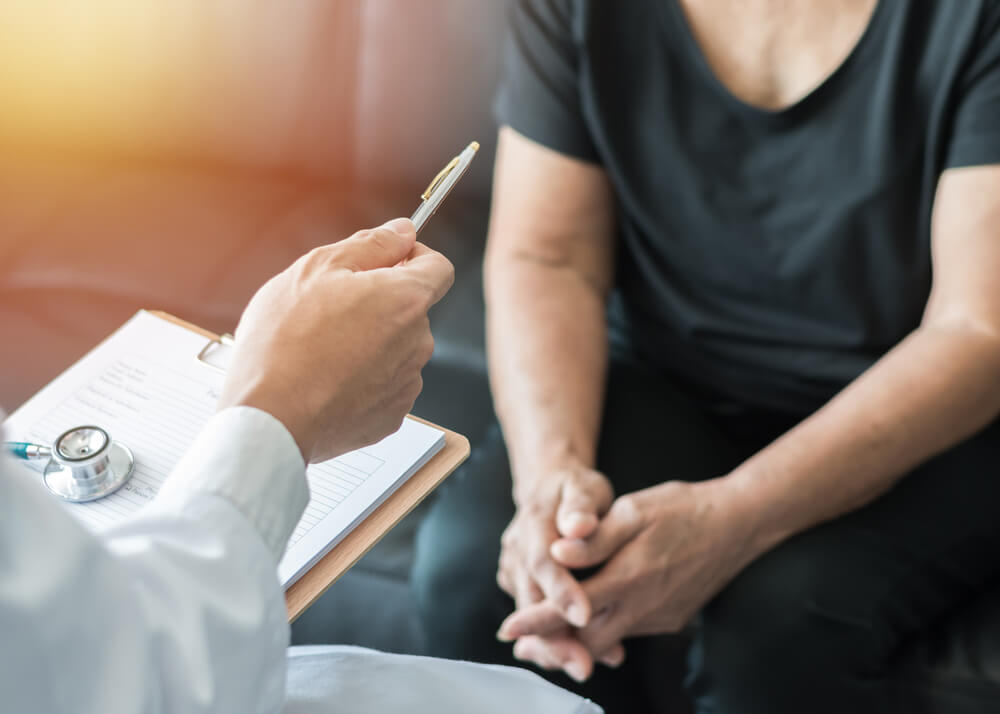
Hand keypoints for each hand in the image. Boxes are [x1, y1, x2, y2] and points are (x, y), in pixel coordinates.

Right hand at [218, 217, 453, 461]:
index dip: (413, 257)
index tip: (386, 261)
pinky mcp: (391, 417)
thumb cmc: (285, 342)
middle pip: (412, 310)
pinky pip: (384, 386)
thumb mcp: (318, 269)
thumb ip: (371, 245)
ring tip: (321, 350)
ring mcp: (407, 384)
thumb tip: (403, 231)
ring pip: (397, 349)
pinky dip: (363, 379)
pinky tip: (327, 380)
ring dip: (370, 342)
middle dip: (380, 303)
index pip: (439, 268)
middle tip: (330, 310)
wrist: (270, 417)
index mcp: (406, 300)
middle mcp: (417, 342)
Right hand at [494, 464, 613, 678]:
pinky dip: (553, 636)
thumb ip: (581, 506)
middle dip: (554, 635)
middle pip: (530, 597)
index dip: (560, 590)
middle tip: (583, 664)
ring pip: (529, 612)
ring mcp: (513, 567)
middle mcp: (517, 548)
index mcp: (534, 520)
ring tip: (585, 665)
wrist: (550, 488)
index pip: (543, 559)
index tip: (584, 615)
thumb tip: (578, 526)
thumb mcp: (583, 487)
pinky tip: (580, 653)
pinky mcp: (517, 582)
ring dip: (554, 643)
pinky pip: (532, 614)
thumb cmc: (574, 490)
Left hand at [499, 479, 756, 680]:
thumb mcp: (635, 510)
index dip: (536, 621)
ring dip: (575, 640)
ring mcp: (658, 617)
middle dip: (550, 645)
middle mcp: (643, 606)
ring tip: (544, 638)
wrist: (737, 524)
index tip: (508, 629)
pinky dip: (603, 631)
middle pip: (586, 641)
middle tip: (519, 645)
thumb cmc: (683, 509)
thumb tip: (557, 552)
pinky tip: (589, 619)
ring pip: (608, 640)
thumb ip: (595, 537)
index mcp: (629, 577)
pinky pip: (629, 631)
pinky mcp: (670, 619)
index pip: (572, 610)